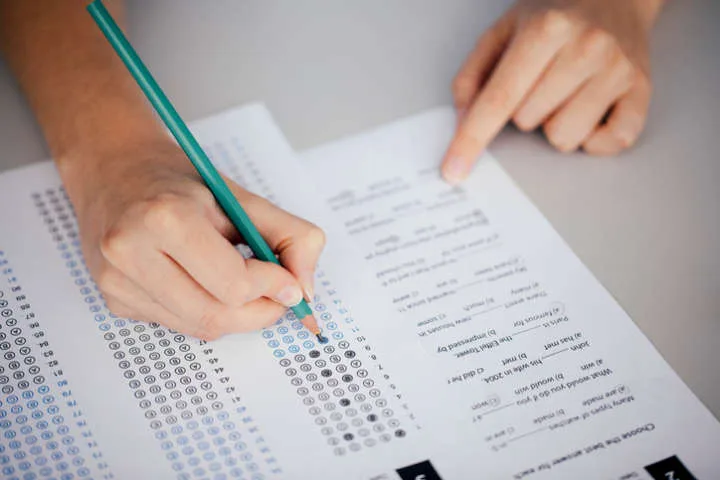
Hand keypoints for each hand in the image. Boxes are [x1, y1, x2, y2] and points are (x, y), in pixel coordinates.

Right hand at [63, 140, 324, 339]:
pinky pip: (178, 323)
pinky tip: (201, 281)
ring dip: (235, 315)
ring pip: (198, 327)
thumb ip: (289, 236)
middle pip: (215, 315)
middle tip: (278, 297)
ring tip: (242, 284)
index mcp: (165, 218)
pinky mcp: (114, 300)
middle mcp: (131, 252)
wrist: (114, 170)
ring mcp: (116, 282)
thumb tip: (304, 291)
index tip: (291, 285)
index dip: (273, 289)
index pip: (233, 283)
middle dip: (259, 312)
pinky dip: (204, 311)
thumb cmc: (180, 181)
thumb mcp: (239, 196)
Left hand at [441, 0, 663, 182]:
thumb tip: (463, 121)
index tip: (454, 171)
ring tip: (566, 91)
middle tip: (541, 80)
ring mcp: (617, 70)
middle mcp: (586, 47)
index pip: (499, 99)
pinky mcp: (642, 91)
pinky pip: (610, 143)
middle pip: (527, 121)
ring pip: (563, 138)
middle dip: (524, 109)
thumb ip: (473, 76)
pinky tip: (590, 112)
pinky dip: (594, 139)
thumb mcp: (502, 31)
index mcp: (546, 29)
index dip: (471, 139)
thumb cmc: (553, 16)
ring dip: (556, 124)